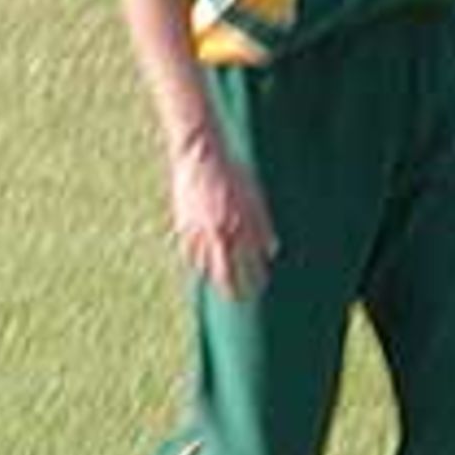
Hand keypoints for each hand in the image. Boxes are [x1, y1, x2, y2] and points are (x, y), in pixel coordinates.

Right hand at [170, 131, 278, 300]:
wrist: (201, 154)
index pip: (251, 262)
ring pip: (205, 265)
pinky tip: (199, 267)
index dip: (256, 278)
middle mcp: (221, 230)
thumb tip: (272, 251)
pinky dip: (195, 261)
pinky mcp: (183, 224)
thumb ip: (263, 225)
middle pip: (226, 271)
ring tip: (218, 285)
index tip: (260, 288)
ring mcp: (200, 228)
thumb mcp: (254, 196)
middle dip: (232, 289)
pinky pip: (188, 252)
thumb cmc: (232, 173)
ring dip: (213, 277)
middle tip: (237, 300)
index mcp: (241, 223)